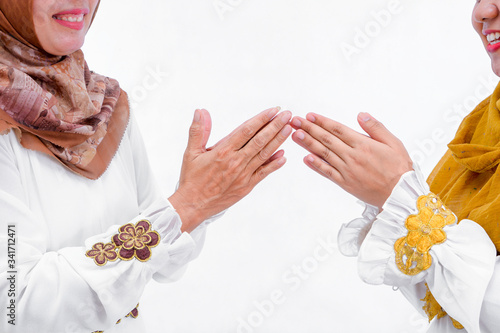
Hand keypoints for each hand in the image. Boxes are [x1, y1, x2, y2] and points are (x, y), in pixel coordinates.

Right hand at [169, 107, 291, 231]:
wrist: (193, 205)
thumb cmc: (192, 178)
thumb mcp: (191, 152)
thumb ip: (198, 131)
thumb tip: (201, 111)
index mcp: (223, 151)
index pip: (246, 130)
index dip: (261, 119)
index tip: (273, 110)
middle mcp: (235, 161)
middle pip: (260, 140)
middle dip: (275, 126)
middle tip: (288, 115)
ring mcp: (243, 174)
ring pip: (264, 154)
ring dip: (278, 141)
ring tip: (289, 129)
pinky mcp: (246, 186)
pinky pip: (263, 173)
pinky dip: (274, 164)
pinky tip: (283, 156)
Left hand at [291, 112, 412, 208]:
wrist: (401, 195)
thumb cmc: (400, 168)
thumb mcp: (394, 143)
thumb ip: (376, 128)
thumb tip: (361, 115)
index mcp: (363, 144)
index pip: (338, 129)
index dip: (322, 122)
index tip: (309, 115)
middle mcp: (352, 156)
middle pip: (326, 139)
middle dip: (309, 129)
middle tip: (295, 121)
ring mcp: (347, 170)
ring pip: (324, 154)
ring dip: (308, 144)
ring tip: (295, 135)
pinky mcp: (345, 183)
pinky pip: (328, 173)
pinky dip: (316, 165)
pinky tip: (306, 158)